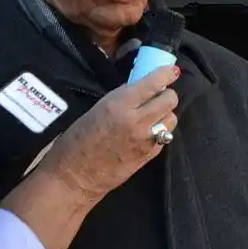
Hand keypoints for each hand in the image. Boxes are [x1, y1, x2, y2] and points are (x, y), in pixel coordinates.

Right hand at [41, 66, 180, 200]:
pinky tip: (147, 133)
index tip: (172, 71)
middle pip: (170, 100)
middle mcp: (138, 120)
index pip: (153, 84)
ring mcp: (147, 139)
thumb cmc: (76, 141)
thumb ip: (122, 99)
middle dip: (166, 95)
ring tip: (152, 116)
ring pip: (172, 118)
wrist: (75, 177)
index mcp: (119, 105)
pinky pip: (165, 136)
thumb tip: (140, 89)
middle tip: (156, 97)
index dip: (166, 75)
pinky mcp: (151, 155)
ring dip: (165, 114)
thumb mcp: (97, 110)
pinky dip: (160, 131)